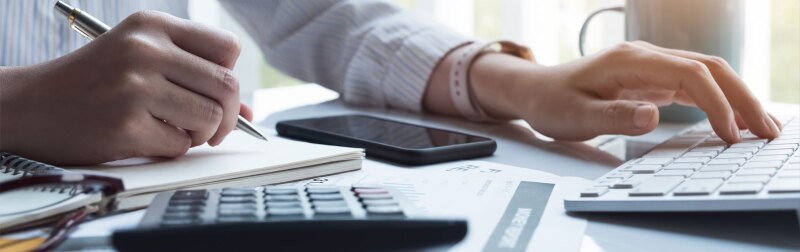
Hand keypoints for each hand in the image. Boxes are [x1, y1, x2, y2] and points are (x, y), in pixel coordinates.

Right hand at [0, 11, 245, 164]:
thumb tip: (248, 112)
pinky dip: (172, 148)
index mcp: (151, 26)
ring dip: (202, 134)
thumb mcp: (139, 60)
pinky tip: (147, 136)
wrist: (29, 105)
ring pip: (210, 118)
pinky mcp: (126, 125)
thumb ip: (194, 77)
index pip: (227, 48)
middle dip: (228, 115)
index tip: (216, 91)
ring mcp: (135, 87)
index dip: (229, 74)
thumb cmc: (92, 82)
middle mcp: (145, 50)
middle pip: (226, 85)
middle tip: (213, 127)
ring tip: (176, 130)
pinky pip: (180, 145)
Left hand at [426, 41, 779, 142]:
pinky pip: (693, 84)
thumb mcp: (575, 116)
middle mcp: (644, 57)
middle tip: (767, 130)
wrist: (534, 91)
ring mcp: (650, 66)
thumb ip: (613, 116)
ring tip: (761, 127)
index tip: (730, 134)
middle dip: (742, 97)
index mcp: (629, 61)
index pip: (689, 74)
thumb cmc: (551, 102)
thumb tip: (652, 116)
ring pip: (706, 73)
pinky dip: (717, 100)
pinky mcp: (650, 78)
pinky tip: (732, 120)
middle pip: (708, 68)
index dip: (717, 102)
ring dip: (736, 97)